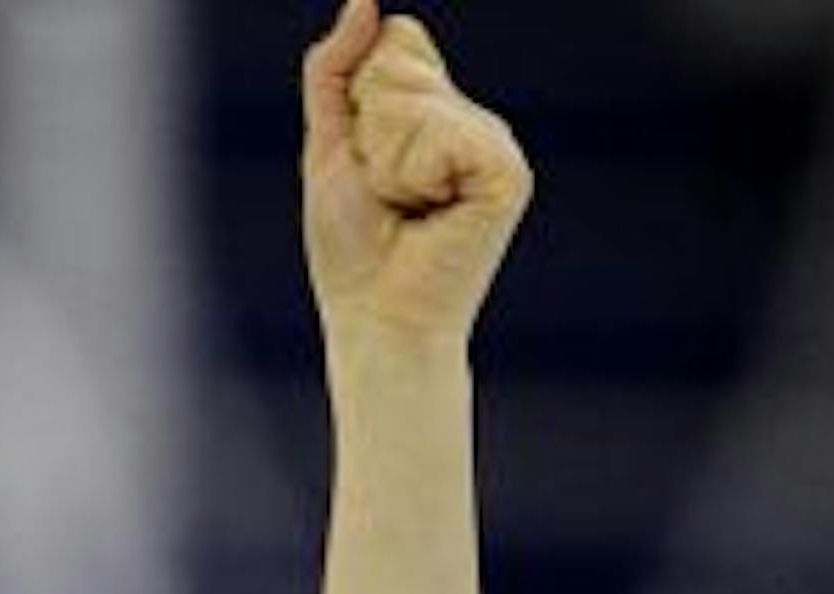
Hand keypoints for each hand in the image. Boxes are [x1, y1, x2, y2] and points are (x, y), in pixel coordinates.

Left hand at [302, 0, 533, 346]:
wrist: (375, 322)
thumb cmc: (350, 250)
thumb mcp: (327, 146)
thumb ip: (333, 70)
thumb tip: (365, 0)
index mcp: (437, 112)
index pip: (396, 42)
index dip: (362, 98)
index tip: (366, 164)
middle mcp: (472, 120)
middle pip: (401, 63)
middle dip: (369, 132)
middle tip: (383, 196)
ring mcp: (494, 145)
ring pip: (418, 98)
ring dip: (387, 158)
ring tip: (404, 209)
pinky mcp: (506, 173)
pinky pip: (444, 133)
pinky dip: (415, 173)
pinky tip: (429, 212)